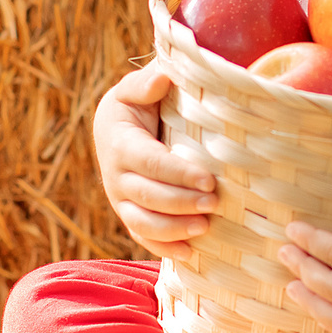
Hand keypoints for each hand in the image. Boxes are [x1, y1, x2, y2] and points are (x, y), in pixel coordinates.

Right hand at [93, 62, 214, 254]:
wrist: (117, 129)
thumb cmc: (137, 105)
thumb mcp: (134, 89)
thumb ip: (146, 83)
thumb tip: (162, 77)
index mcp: (120, 143)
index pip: (150, 163)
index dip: (179, 174)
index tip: (209, 180)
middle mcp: (116, 176)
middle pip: (147, 197)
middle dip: (182, 203)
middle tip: (215, 204)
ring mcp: (120, 199)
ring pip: (141, 223)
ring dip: (173, 230)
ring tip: (205, 228)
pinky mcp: (129, 214)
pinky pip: (142, 237)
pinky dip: (164, 248)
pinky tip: (192, 254)